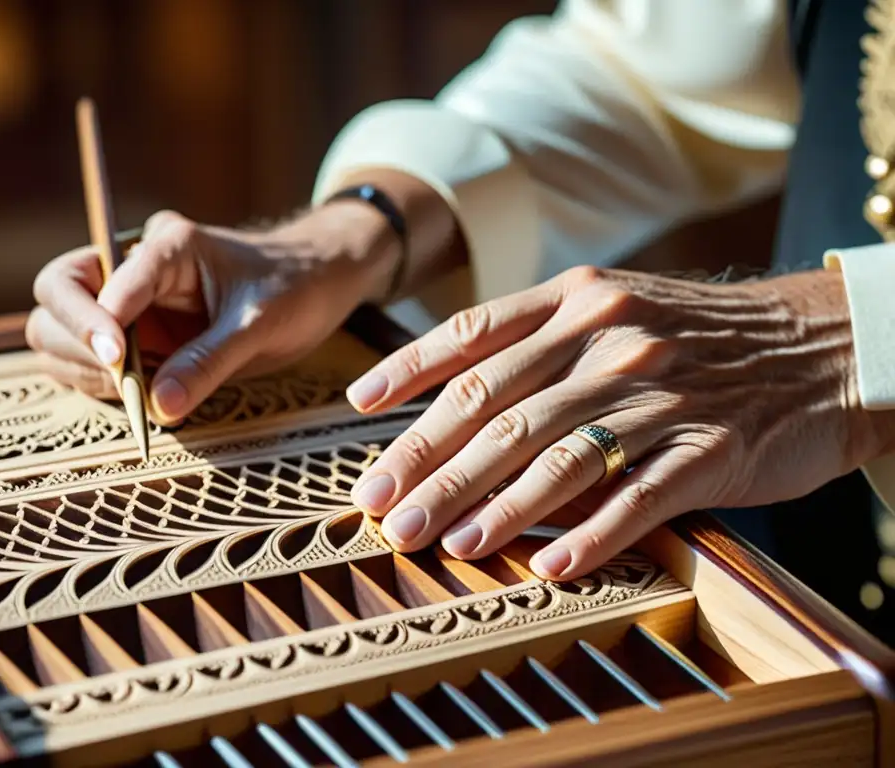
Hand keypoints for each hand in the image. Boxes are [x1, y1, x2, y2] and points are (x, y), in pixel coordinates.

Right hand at [28, 204, 397, 422]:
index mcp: (167, 245)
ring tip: (136, 393)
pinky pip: (83, 358)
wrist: (316, 282)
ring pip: (58, 327)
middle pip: (57, 292)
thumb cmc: (294, 288)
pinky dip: (96, 382)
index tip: (116, 363)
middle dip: (76, 341)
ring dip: (83, 367)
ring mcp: (126, 298)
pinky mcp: (130, 332)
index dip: (95, 320)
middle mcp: (134, 264)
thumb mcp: (259, 326)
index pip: (102, 276)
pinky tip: (136, 395)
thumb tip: (159, 408)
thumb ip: (208, 363)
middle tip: (121, 384)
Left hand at [346, 266, 894, 580]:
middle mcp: (612, 338)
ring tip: (445, 543)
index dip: (411, 371)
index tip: (361, 407)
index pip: (477, 335)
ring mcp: (661, 393)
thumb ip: (539, 338)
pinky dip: (589, 535)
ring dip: (494, 507)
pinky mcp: (710, 447)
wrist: (823, 344)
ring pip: (557, 454)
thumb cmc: (700, 335)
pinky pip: (637, 497)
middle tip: (383, 510)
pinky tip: (547, 566)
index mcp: (580, 300)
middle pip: (500, 406)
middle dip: (431, 463)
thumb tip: (450, 388)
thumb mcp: (619, 306)